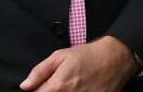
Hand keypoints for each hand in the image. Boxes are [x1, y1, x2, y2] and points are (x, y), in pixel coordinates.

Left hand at [20, 36, 136, 91]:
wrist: (117, 57)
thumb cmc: (89, 55)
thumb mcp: (61, 55)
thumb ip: (40, 71)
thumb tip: (25, 86)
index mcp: (58, 86)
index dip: (37, 91)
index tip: (42, 87)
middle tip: (59, 86)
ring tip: (71, 86)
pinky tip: (81, 89)